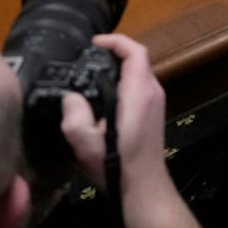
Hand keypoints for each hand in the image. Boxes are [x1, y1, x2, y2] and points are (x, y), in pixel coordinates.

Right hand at [60, 34, 170, 194]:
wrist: (143, 187)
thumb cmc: (116, 164)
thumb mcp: (86, 142)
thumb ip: (75, 116)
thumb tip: (71, 96)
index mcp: (139, 92)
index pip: (135, 52)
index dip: (116, 41)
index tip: (94, 43)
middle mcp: (153, 92)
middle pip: (138, 60)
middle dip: (114, 54)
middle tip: (87, 59)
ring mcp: (156, 103)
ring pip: (139, 74)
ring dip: (118, 69)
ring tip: (90, 76)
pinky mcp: (154, 114)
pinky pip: (139, 87)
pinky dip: (123, 82)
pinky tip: (102, 97)